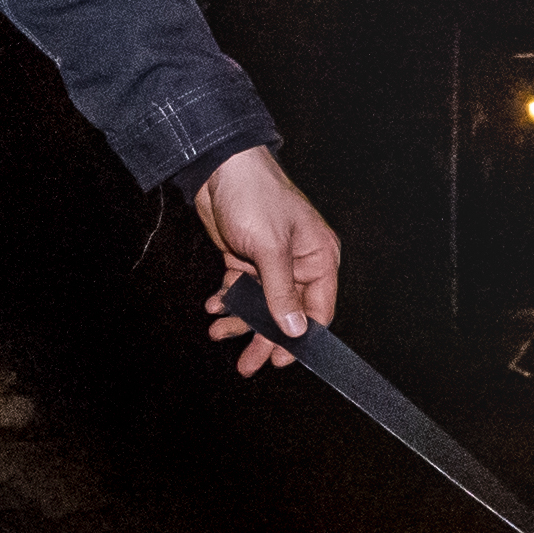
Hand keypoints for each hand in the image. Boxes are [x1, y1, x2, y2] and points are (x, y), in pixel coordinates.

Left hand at [195, 148, 341, 375]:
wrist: (219, 168)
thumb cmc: (255, 196)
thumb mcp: (270, 247)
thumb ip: (281, 291)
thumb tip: (295, 329)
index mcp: (319, 257)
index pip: (318, 309)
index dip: (300, 337)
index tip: (279, 358)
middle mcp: (299, 264)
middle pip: (287, 313)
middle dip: (264, 337)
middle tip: (247, 364)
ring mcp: (272, 263)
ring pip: (261, 304)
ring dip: (240, 320)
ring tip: (218, 331)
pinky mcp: (248, 259)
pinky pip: (241, 290)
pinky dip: (228, 300)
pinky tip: (214, 307)